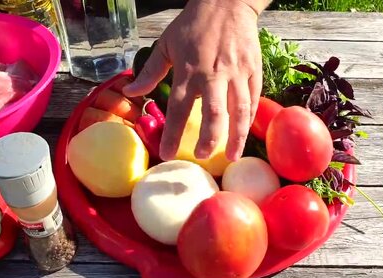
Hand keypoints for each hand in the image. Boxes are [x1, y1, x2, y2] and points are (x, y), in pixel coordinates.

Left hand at [123, 0, 267, 161]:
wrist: (227, 3)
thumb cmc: (193, 25)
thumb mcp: (166, 45)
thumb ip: (150, 72)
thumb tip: (129, 91)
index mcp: (188, 71)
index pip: (178, 109)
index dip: (172, 133)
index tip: (167, 154)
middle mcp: (213, 75)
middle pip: (213, 114)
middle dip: (209, 140)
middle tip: (202, 157)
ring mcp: (236, 73)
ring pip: (238, 110)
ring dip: (236, 136)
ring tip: (232, 156)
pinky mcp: (253, 70)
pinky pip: (253, 98)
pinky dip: (249, 118)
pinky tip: (244, 132)